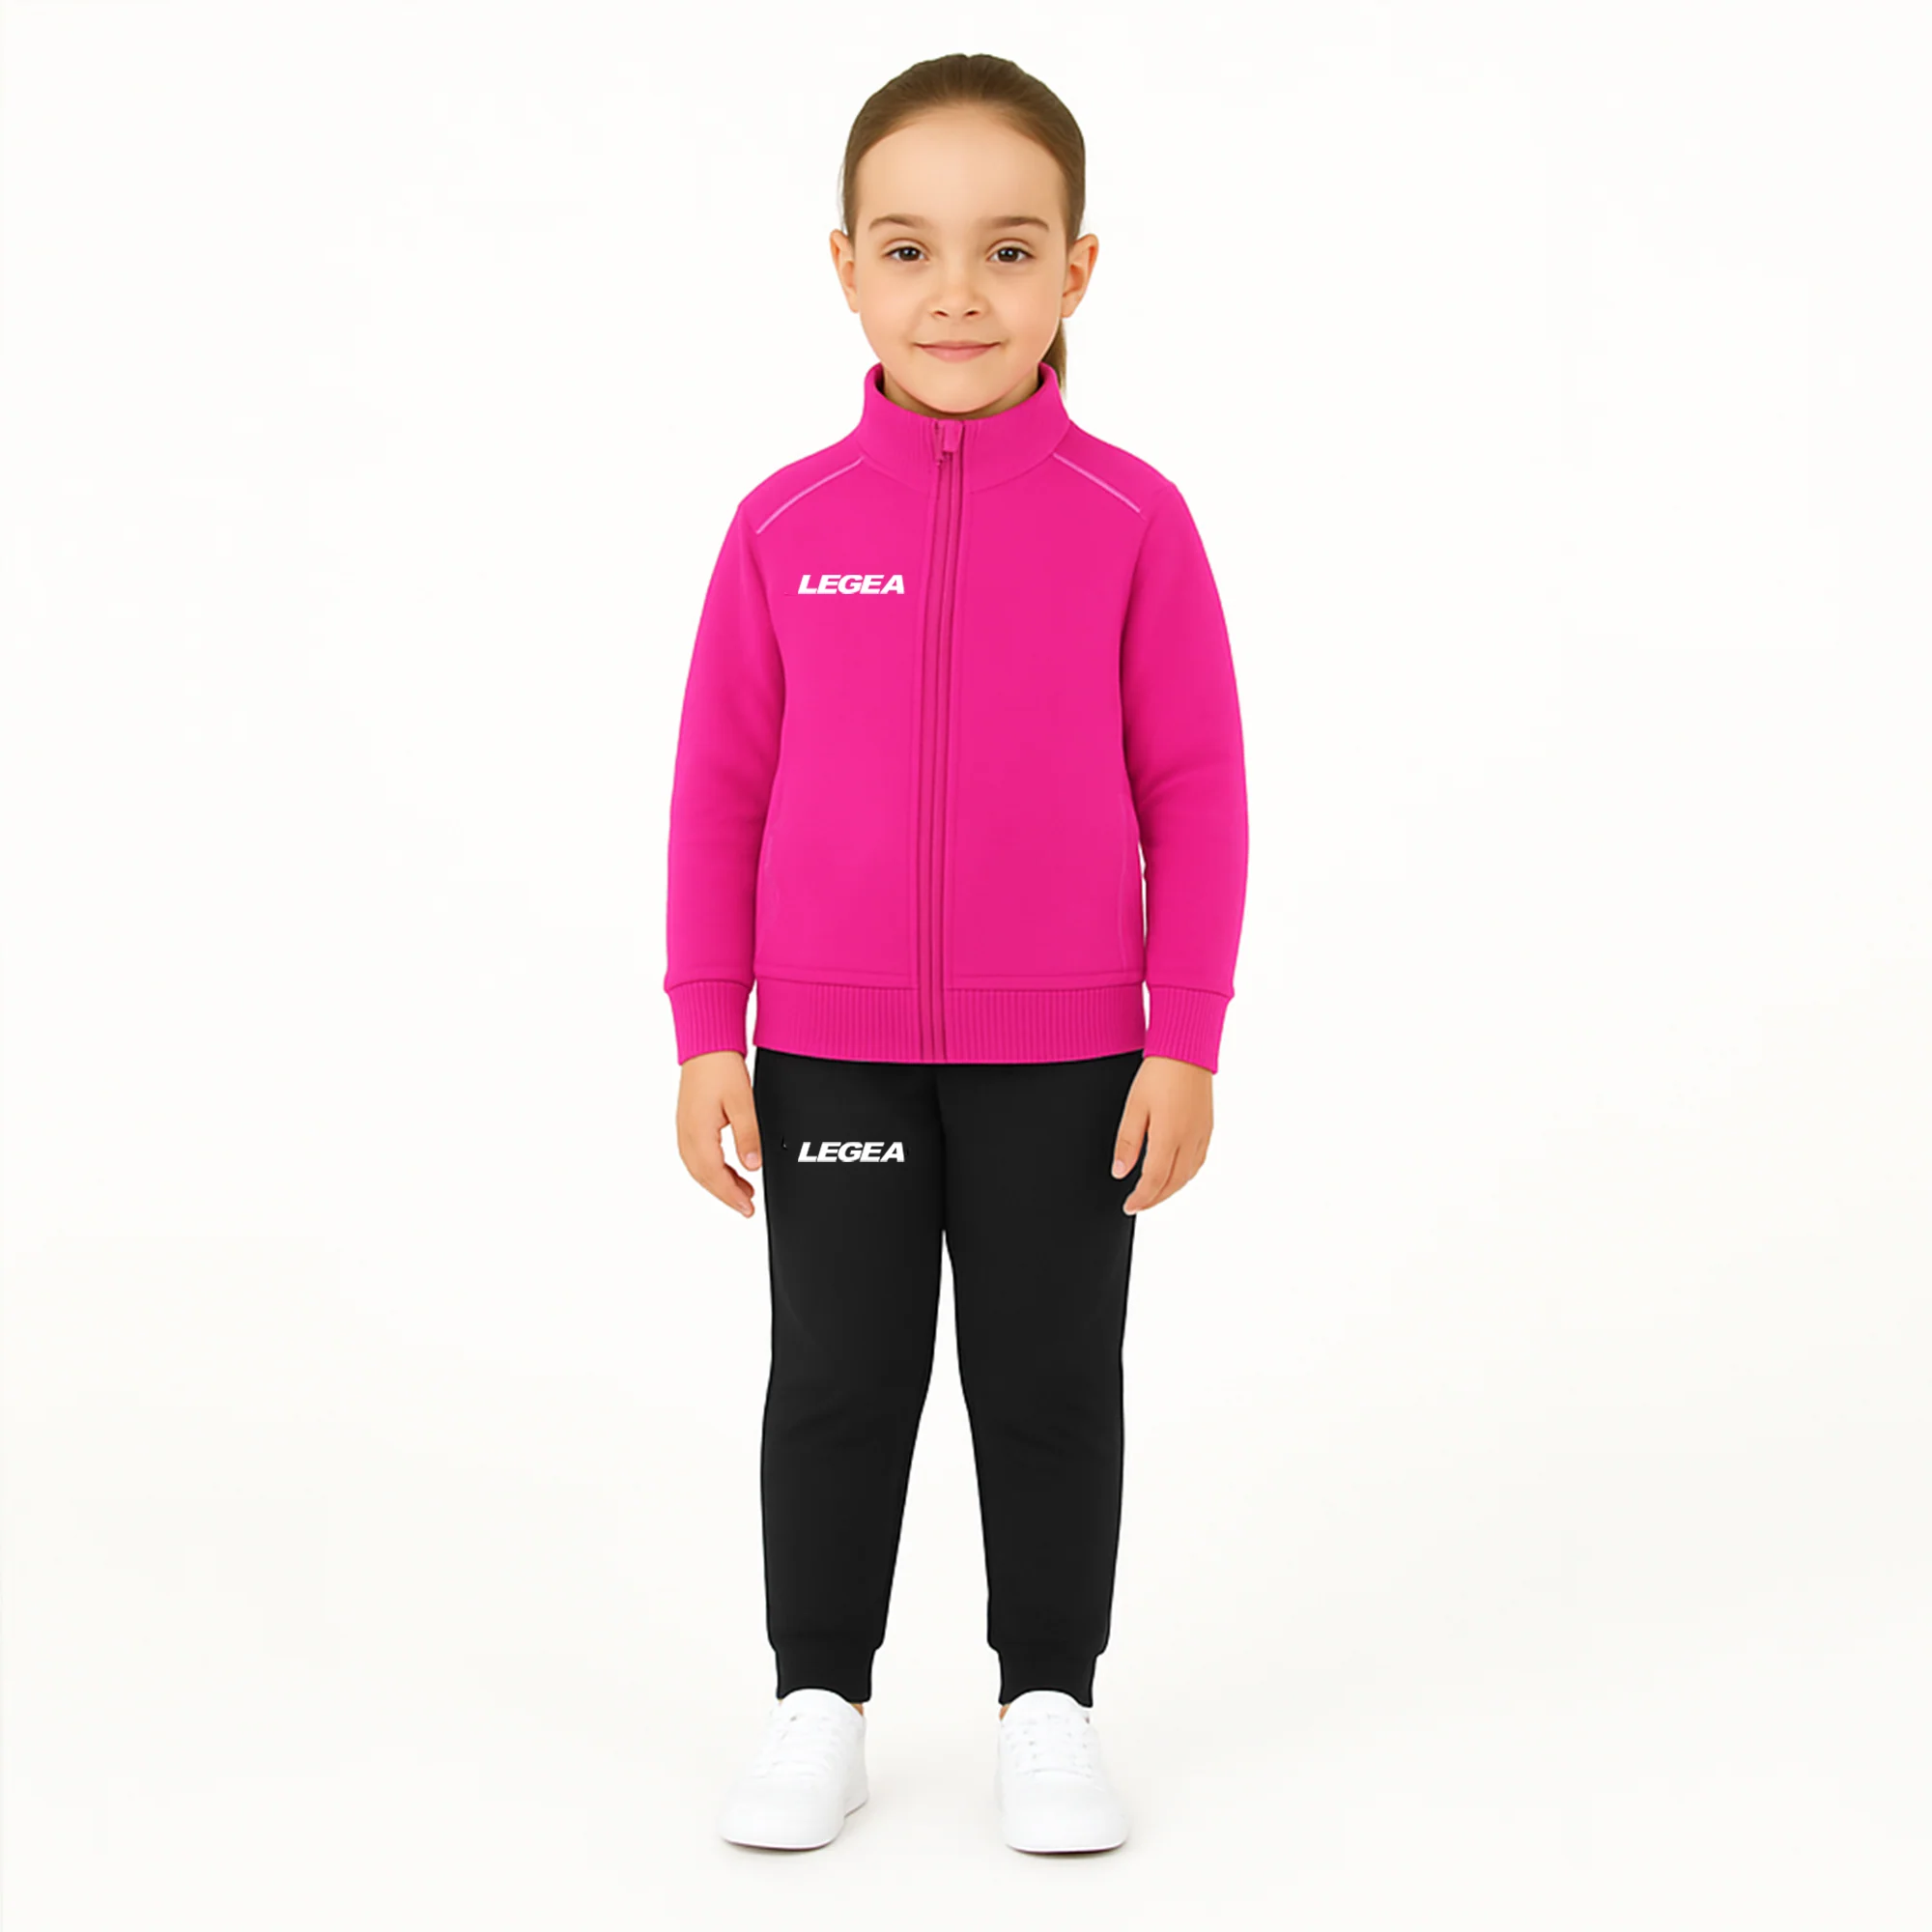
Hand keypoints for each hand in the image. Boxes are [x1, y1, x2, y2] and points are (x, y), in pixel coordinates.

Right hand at [676, 1050, 763, 1216]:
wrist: (705, 1045)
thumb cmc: (721, 1068)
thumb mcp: (743, 1102)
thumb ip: (748, 1136)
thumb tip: (753, 1166)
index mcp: (698, 1132)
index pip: (715, 1175)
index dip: (731, 1196)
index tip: (747, 1209)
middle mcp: (686, 1134)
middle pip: (704, 1177)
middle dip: (725, 1195)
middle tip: (746, 1207)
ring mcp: (684, 1129)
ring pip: (698, 1169)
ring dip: (719, 1183)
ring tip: (743, 1191)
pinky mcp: (687, 1123)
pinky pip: (696, 1156)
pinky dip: (712, 1169)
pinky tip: (728, 1170)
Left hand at [1112, 1055, 1214, 1213]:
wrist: (1186, 1050)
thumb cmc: (1158, 1074)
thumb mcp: (1134, 1107)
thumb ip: (1127, 1142)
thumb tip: (1120, 1173)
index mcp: (1169, 1137)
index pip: (1154, 1181)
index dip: (1141, 1198)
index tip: (1128, 1206)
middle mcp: (1189, 1140)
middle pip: (1173, 1183)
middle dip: (1154, 1199)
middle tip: (1138, 1205)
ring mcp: (1202, 1135)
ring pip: (1188, 1175)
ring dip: (1170, 1189)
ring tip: (1153, 1194)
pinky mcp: (1208, 1127)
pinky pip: (1198, 1162)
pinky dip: (1185, 1175)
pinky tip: (1175, 1174)